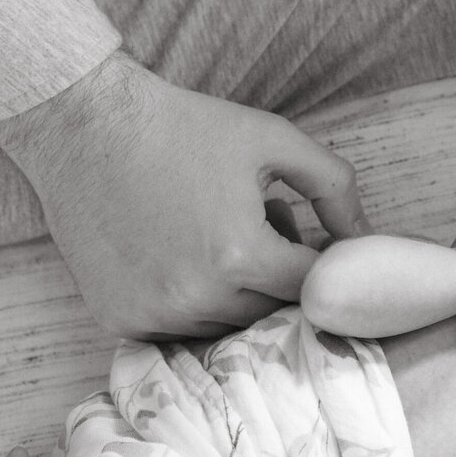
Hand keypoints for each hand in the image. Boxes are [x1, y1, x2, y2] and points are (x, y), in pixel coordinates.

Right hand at [0, 51, 367, 336]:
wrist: (88, 127)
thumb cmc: (186, 128)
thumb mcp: (274, 140)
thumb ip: (334, 187)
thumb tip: (367, 237)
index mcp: (242, 255)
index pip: (313, 289)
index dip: (319, 264)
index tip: (310, 240)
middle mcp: (198, 296)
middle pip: (271, 310)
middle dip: (278, 274)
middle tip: (260, 227)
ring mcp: (154, 314)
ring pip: (226, 325)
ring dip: (235, 292)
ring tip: (217, 234)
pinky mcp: (119, 318)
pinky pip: (177, 329)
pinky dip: (190, 302)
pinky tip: (180, 254)